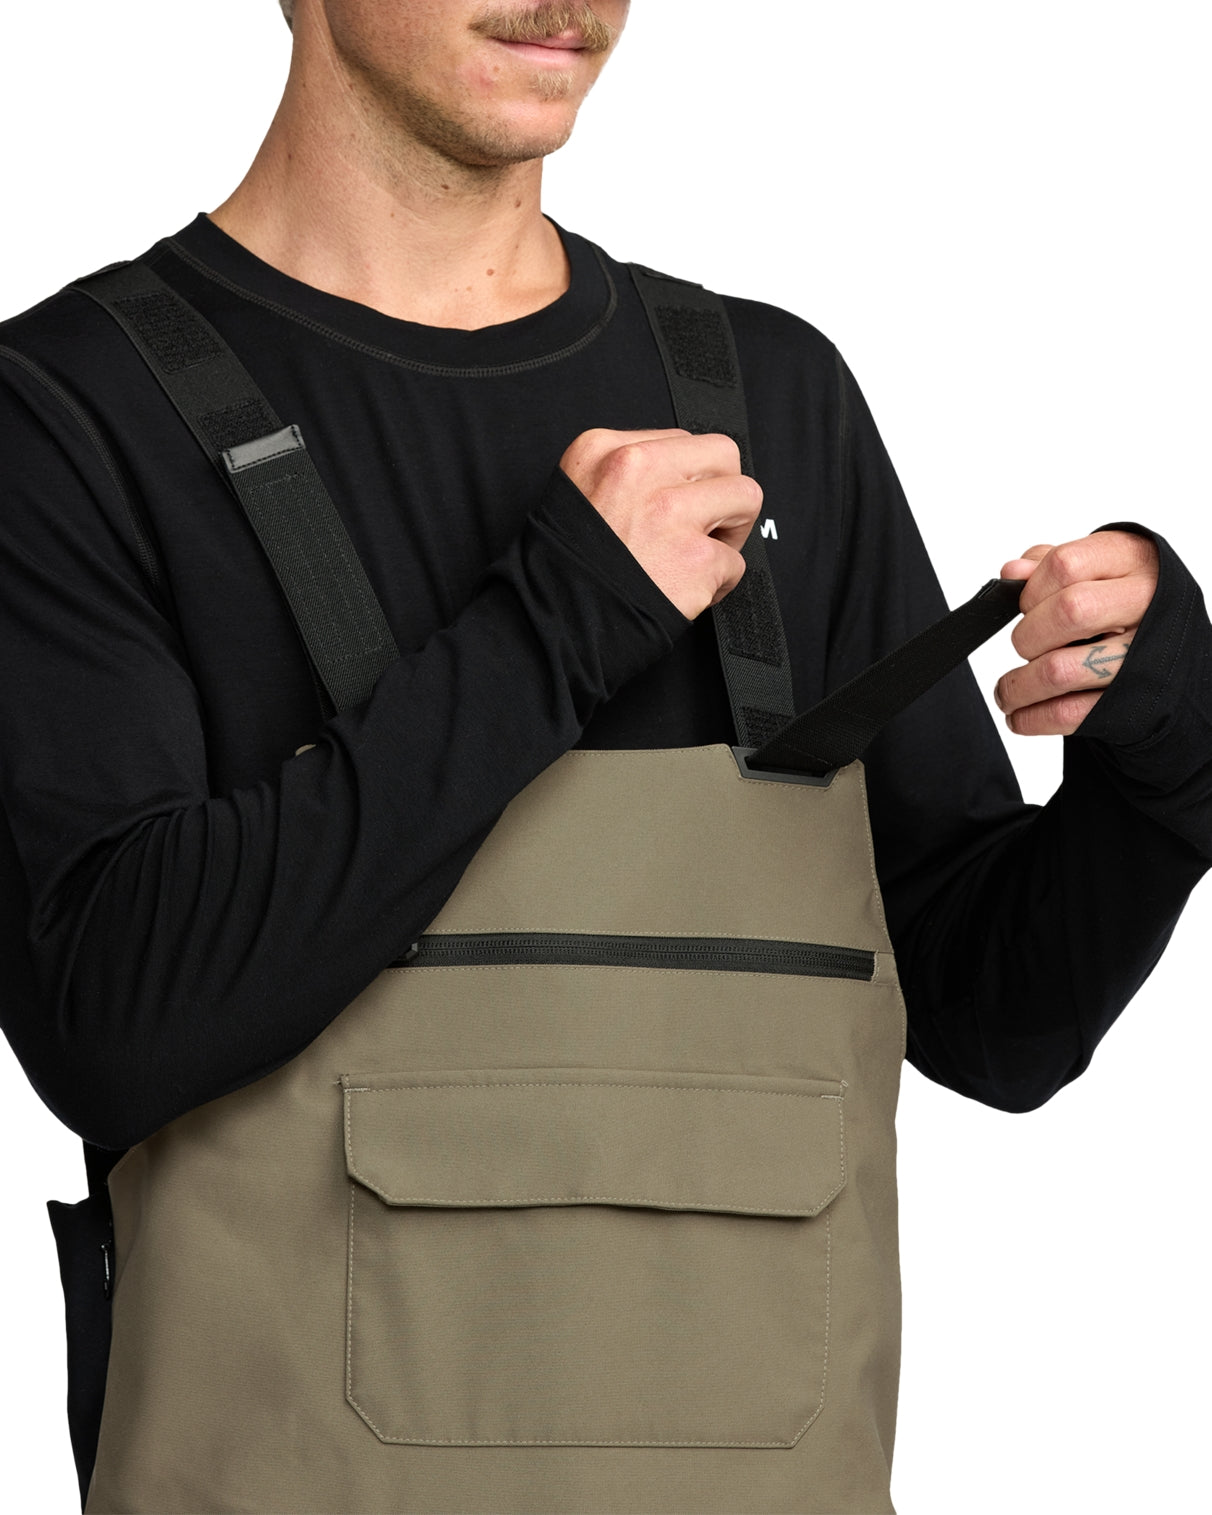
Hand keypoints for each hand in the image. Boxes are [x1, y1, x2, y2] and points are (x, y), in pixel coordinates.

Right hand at [559, 428, 762, 618]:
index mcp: (602, 449)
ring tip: (703, 553)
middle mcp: (638, 470)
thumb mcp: (572, 494)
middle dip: (723, 491)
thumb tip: (677, 478)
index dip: (686, 478)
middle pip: (723, 455)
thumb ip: (622, 476)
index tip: (678, 502)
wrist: (552, 626)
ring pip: (746, 497)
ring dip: (732, 532)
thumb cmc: (559, 571)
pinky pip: (736, 561)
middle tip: (705, 523)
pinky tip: (688, 591)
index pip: (680, 441)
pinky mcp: (695, 558)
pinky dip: (718, 583)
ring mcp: (671, 512)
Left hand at [993, 531, 1158, 734]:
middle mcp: (1145, 603)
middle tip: (1023, 647)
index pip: (1066, 565)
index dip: (1031, 589)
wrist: (1176, 643)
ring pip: (1062, 670)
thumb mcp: (1095, 569)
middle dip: (1028, 637)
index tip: (1024, 606)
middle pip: (1068, 613)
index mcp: (1132, 559)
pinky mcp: (1134, 700)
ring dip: (1020, 687)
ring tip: (1006, 692)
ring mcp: (1143, 654)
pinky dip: (1033, 718)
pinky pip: (1071, 713)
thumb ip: (1048, 565)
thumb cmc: (1123, 600)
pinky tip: (1020, 716)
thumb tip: (1013, 573)